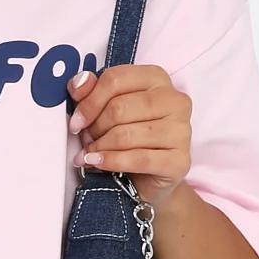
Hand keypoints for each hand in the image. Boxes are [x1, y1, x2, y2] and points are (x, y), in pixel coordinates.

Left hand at [67, 63, 191, 209]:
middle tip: (86, 140)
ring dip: (100, 146)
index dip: (89, 101)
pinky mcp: (179, 160)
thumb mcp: (106, 109)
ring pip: (125, 135)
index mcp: (157, 79)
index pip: (115, 79)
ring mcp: (181, 130)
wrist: (147, 179)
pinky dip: (110, 162)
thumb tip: (78, 83)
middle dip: (95, 127)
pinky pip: (137, 159)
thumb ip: (91, 92)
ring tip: (90, 153)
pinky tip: (97, 163)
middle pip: (119, 108)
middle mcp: (175, 100)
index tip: (76, 120)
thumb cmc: (127, 138)